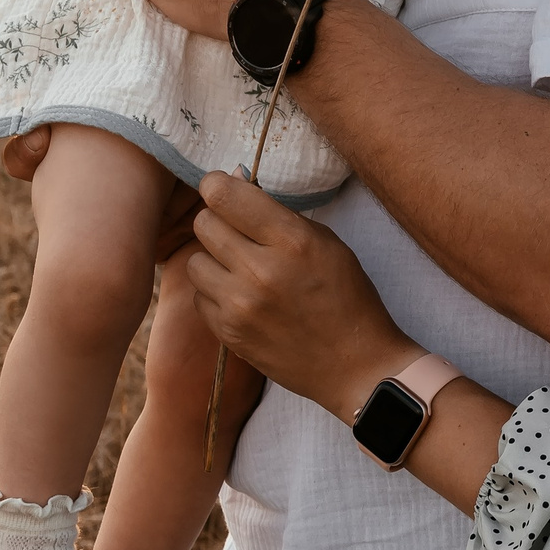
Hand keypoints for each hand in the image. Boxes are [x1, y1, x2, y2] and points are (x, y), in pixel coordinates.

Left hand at [182, 171, 414, 422]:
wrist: (355, 365)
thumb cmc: (347, 297)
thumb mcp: (327, 244)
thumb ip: (281, 216)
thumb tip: (237, 184)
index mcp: (292, 241)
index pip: (225, 195)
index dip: (218, 186)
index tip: (222, 189)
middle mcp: (261, 271)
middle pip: (203, 223)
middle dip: (217, 221)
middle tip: (237, 231)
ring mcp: (240, 305)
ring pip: (194, 261)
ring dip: (212, 259)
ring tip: (238, 267)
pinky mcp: (228, 333)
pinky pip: (200, 297)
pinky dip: (215, 293)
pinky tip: (241, 297)